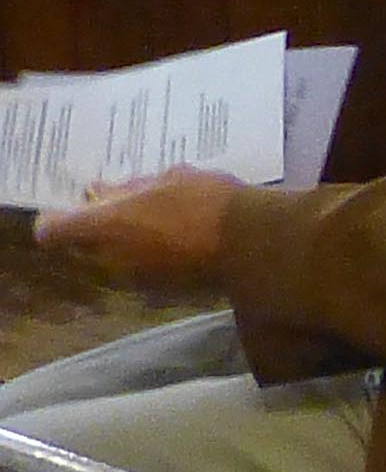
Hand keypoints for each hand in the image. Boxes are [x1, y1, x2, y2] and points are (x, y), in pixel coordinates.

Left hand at [36, 169, 234, 284]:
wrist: (249, 243)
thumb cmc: (205, 201)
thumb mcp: (170, 178)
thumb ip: (131, 187)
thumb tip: (103, 191)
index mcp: (104, 226)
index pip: (51, 230)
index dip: (57, 217)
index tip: (78, 205)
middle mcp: (107, 258)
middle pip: (81, 245)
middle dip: (96, 228)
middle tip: (126, 206)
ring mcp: (131, 279)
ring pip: (111, 259)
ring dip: (124, 243)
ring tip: (158, 222)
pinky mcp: (155, 293)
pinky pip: (137, 271)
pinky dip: (148, 258)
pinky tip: (178, 242)